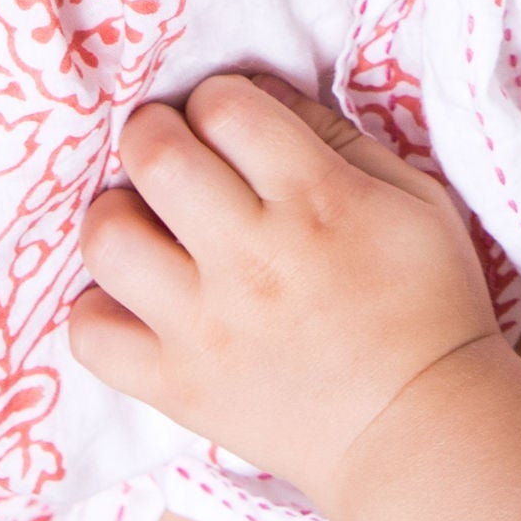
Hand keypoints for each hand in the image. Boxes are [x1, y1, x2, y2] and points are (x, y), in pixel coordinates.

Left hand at [73, 72, 499, 510]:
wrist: (417, 428)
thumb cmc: (428, 302)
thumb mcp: (413, 196)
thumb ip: (337, 136)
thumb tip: (263, 92)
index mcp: (316, 200)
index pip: (226, 107)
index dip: (220, 97)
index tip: (231, 119)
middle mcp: (250, 257)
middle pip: (154, 156)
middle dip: (154, 131)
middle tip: (176, 150)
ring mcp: (204, 327)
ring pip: (107, 239)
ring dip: (118, 213)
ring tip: (149, 223)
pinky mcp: (176, 387)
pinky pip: (92, 335)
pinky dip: (100, 308)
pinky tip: (138, 297)